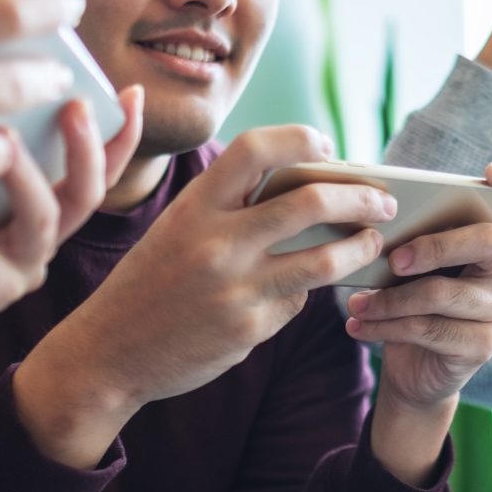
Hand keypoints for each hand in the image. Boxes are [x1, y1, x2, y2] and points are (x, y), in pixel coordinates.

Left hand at [0, 0, 142, 341]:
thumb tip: (2, 89)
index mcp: (45, 215)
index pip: (102, 173)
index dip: (123, 137)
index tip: (131, 93)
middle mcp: (41, 245)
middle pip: (86, 196)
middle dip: (87, 149)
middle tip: (74, 105)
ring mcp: (16, 274)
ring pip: (42, 221)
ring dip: (26, 176)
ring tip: (3, 136)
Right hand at [13, 125, 398, 468]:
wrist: (108, 353)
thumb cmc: (153, 280)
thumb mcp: (179, 228)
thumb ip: (233, 208)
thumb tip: (312, 192)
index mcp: (196, 205)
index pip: (256, 148)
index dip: (301, 138)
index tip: (329, 146)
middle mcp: (217, 242)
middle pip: (312, 202)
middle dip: (362, 198)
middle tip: (383, 202)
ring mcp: (236, 288)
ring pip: (326, 259)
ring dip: (361, 248)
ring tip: (373, 242)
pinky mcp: (250, 327)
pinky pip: (299, 302)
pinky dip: (307, 293)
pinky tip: (300, 291)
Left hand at [345, 159, 491, 483]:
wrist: (417, 367)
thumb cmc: (414, 298)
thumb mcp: (415, 261)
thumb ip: (415, 234)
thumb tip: (376, 219)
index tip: (491, 171)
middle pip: (488, 241)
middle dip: (434, 246)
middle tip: (393, 258)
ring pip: (444, 293)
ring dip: (390, 299)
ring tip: (357, 302)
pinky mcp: (483, 345)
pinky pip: (429, 330)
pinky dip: (386, 326)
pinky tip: (359, 325)